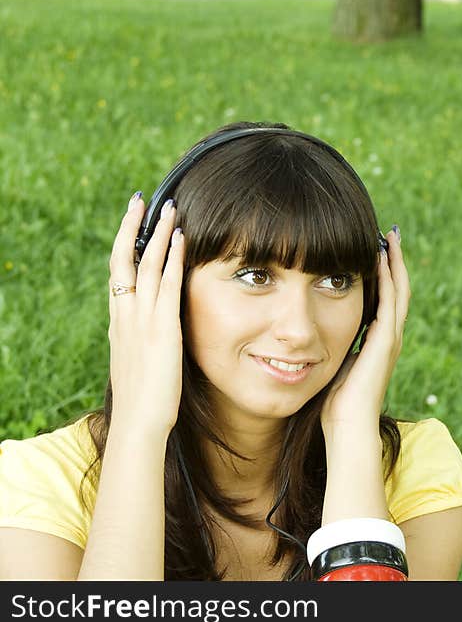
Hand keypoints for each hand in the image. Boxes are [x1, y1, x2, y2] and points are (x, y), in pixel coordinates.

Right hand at [106, 194, 184, 439]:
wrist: (140, 422)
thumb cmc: (144, 400)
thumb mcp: (140, 362)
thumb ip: (144, 342)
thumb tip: (153, 336)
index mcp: (120, 323)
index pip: (118, 274)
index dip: (124, 245)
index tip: (132, 223)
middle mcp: (125, 315)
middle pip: (123, 259)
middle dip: (132, 227)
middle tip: (141, 200)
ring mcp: (142, 320)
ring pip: (146, 264)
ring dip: (158, 233)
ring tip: (170, 207)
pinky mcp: (162, 328)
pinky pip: (167, 283)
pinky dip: (173, 257)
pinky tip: (183, 238)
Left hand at [320, 227, 409, 437]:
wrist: (347, 427)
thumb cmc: (335, 406)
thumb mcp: (333, 366)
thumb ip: (331, 347)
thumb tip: (310, 337)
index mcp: (378, 342)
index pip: (385, 299)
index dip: (383, 274)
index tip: (375, 249)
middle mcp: (389, 336)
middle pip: (398, 288)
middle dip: (394, 260)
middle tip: (390, 233)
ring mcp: (391, 338)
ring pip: (399, 289)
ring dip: (395, 261)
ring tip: (390, 236)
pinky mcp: (386, 340)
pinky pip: (389, 299)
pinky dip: (388, 275)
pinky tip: (379, 255)